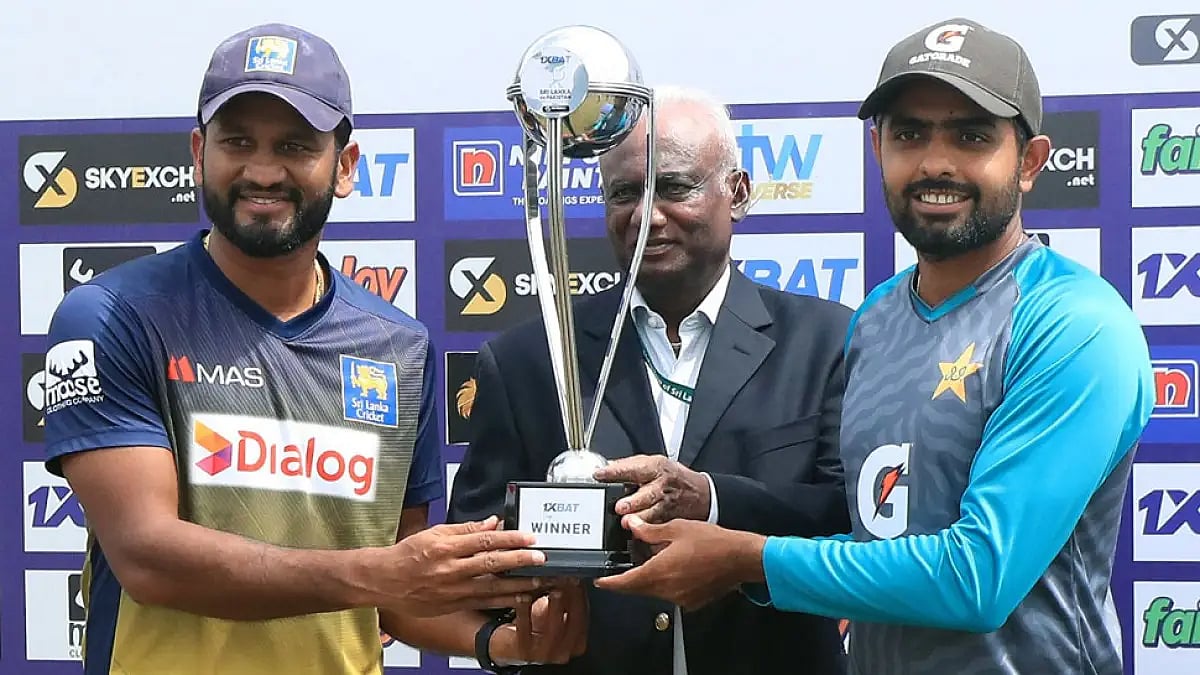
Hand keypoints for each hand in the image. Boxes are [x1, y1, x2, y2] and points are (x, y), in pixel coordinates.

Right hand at [378, 516, 550, 616]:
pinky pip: (484, 602)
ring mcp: (453, 589)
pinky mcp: (454, 604)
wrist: (383, 581)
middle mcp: (450, 568)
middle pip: (491, 563)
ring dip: (518, 584)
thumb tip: (493, 522)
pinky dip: (504, 600)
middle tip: (541, 557)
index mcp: (446, 546)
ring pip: (491, 587)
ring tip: (540, 580)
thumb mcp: (435, 533)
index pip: (484, 540)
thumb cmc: (408, 554)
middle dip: (519, 560)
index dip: (509, 538)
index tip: (529, 536)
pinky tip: (521, 597)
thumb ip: (466, 528)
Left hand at [489, 581, 588, 665]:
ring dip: (554, 605)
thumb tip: (571, 574)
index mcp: (576, 643)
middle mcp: (563, 652)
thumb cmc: (534, 627)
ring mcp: (544, 654)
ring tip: (553, 587)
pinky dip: (525, 611)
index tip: (577, 578)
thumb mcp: (554, 613)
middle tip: (568, 579)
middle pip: (572, 623)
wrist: (510, 646)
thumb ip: (565, 600)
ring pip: (552, 628)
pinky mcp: (523, 651)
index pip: (583, 617)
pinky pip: (525, 629)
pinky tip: (523, 596)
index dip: (581, 596)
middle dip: (571, 598)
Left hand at [593, 455, 711, 522]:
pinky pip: (658, 529)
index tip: (600, 474)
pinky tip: (639, 536)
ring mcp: (666, 507)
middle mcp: (661, 488)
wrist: (701, 495)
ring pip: (653, 515)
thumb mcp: (654, 463)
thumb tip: (607, 467)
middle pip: (647, 495)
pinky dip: (648, 533)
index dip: (616, 471)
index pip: (634, 468)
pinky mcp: (669, 522)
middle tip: (619, 507)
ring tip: (626, 523)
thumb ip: (630, 465)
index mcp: (656, 468)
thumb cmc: (673, 478)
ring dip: (639, 520)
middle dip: (633, 501)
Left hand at [593, 516, 765, 610]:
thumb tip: (631, 526)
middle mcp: (667, 590)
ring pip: (653, 590)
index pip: (624, 582)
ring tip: (655, 558)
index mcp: (659, 572)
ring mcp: (679, 598)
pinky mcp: (691, 602)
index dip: (608, 582)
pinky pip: (670, 593)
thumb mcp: (676, 529)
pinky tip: (674, 566)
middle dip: (629, 577)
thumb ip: (649, 531)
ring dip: (649, 577)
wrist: (741, 559)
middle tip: (624, 563)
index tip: (598, 579)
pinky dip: (666, 582)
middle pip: (637, 588)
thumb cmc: (713, 542)